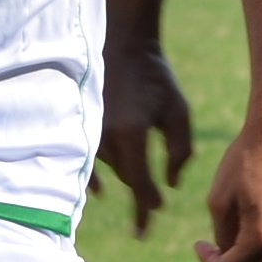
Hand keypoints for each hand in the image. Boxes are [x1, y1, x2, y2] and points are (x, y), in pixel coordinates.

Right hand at [94, 38, 194, 237]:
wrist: (122, 45)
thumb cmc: (156, 78)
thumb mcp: (178, 111)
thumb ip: (180, 150)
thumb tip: (170, 185)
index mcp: (133, 133)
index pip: (140, 182)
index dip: (148, 204)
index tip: (156, 216)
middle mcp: (107, 136)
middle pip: (126, 178)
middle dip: (141, 194)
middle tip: (155, 209)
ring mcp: (91, 131)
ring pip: (111, 168)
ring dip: (126, 175)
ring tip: (142, 189)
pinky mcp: (81, 125)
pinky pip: (86, 161)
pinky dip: (94, 178)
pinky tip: (101, 194)